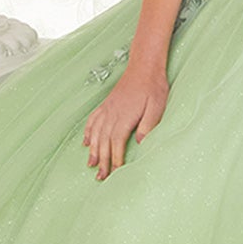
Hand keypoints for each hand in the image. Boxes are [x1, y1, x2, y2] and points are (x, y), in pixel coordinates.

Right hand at [83, 62, 168, 179]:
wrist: (144, 66)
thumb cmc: (153, 87)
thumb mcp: (157, 107)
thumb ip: (148, 125)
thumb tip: (140, 143)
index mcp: (124, 117)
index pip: (117, 143)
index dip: (114, 159)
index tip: (114, 173)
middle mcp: (112, 114)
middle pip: (104, 142)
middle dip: (101, 160)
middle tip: (100, 177)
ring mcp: (107, 109)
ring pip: (96, 133)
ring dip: (93, 150)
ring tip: (90, 164)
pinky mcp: (106, 105)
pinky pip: (93, 120)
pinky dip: (88, 132)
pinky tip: (85, 142)